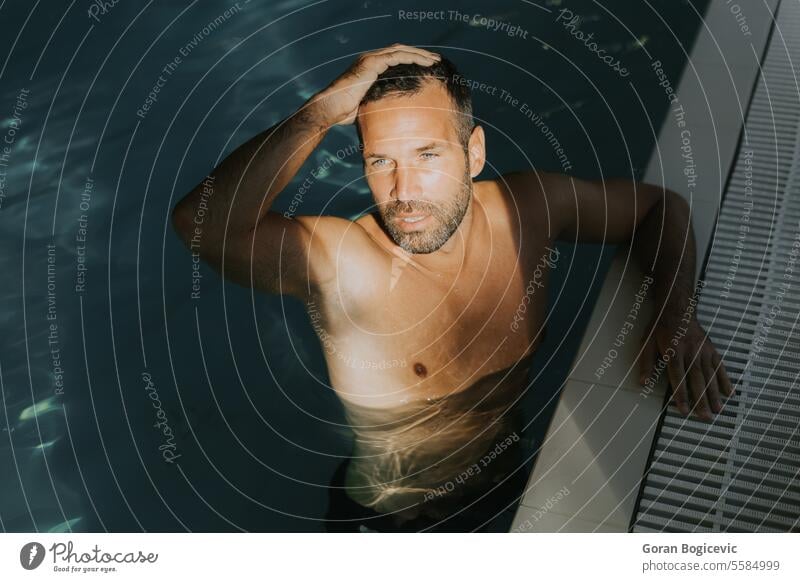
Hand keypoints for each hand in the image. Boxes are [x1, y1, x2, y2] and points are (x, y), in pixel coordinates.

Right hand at [308, 43, 440, 125]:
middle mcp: (370, 59)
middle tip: (435, 60)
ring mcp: (370, 59)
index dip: (412, 61)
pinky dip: (412, 57)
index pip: (395, 59)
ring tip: (434, 60)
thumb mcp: (368, 106)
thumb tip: (392, 118)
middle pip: (400, 51)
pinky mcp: (371, 62)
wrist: (331, 108)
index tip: (427, 67)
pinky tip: (425, 62)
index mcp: (370, 68)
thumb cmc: (345, 113)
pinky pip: (397, 56)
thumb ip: (379, 104)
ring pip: (401, 50)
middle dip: (419, 55)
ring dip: (420, 54)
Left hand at [638, 315, 734, 420]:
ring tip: (718, 410)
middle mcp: (690, 352)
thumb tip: (642, 382)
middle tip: (705, 417)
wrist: (677, 308)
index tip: (684, 410)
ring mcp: (703, 350)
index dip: (681, 395)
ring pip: (710, 375)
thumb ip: (646, 363)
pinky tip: (729, 392)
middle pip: (696, 379)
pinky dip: (725, 379)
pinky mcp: (711, 349)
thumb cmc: (659, 327)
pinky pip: (719, 366)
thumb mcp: (647, 342)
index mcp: (673, 351)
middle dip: (701, 400)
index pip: (678, 377)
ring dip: (714, 394)